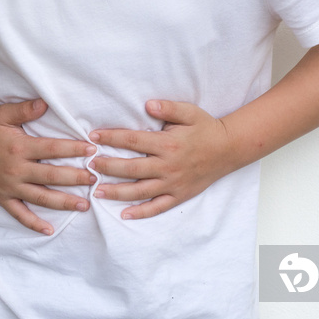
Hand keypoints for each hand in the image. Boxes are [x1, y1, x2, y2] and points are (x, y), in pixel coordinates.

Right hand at [0, 99, 96, 234]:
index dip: (73, 149)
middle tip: (95, 179)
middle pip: (51, 176)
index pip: (52, 149)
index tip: (91, 151)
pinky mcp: (2, 198)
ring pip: (41, 197)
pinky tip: (49, 230)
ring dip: (63, 202)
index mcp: (19, 147)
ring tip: (84, 205)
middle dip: (76, 178)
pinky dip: (34, 223)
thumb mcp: (3, 114)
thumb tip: (46, 103)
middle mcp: (16, 169)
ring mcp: (10, 186)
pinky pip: (19, 214)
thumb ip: (25, 109)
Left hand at [89, 100, 235, 219]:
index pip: (133, 140)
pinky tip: (125, 214)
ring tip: (97, 191)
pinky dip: (141, 212)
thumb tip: (148, 104)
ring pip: (140, 191)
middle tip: (89, 165)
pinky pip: (158, 207)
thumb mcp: (189, 112)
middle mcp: (168, 166)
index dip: (111, 138)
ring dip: (117, 192)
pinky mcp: (179, 195)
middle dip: (108, 166)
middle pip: (131, 168)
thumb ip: (168, 108)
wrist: (229, 149)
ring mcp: (173, 183)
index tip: (93, 137)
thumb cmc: (206, 128)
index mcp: (168, 144)